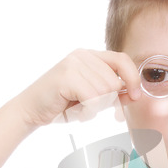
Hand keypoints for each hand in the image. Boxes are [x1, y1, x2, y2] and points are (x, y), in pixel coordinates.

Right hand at [14, 49, 141, 127]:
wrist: (31, 110)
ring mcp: (73, 63)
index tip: (136, 96)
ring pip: (105, 91)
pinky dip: (88, 111)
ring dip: (95, 108)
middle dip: (108, 101)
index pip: (122, 59)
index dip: (133, 78)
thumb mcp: (94, 98)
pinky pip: (93, 98)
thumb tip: (135, 94)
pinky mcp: (66, 76)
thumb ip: (114, 94)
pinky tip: (77, 112)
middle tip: (91, 109)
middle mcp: (82, 55)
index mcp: (90, 56)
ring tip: (80, 108)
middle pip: (114, 81)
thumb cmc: (62, 105)